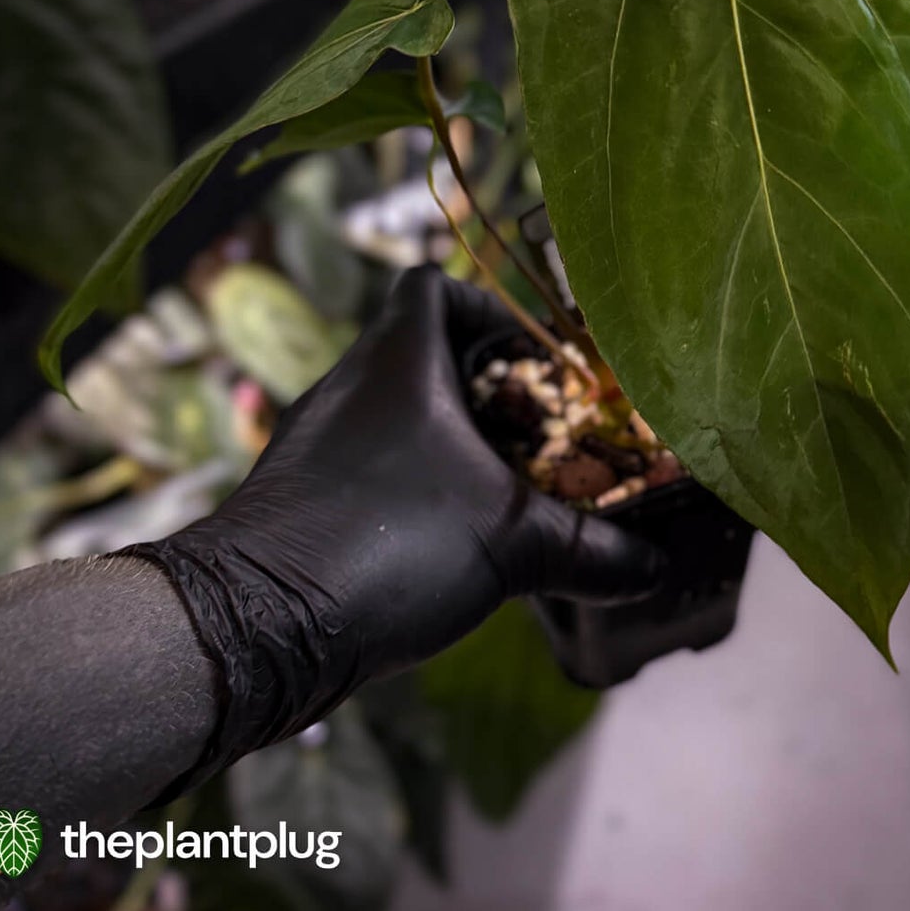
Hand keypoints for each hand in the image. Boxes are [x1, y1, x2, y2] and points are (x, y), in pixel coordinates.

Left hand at [126, 264, 661, 796]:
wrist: (255, 626)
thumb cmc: (388, 544)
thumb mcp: (512, 544)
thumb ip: (591, 548)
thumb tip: (654, 564)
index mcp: (398, 360)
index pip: (432, 284)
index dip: (489, 307)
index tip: (535, 362)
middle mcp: (349, 385)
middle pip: (423, 353)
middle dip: (487, 391)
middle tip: (538, 436)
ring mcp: (316, 441)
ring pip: (396, 415)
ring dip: (450, 443)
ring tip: (504, 492)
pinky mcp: (298, 495)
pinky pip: (369, 464)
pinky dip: (412, 485)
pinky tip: (451, 539)